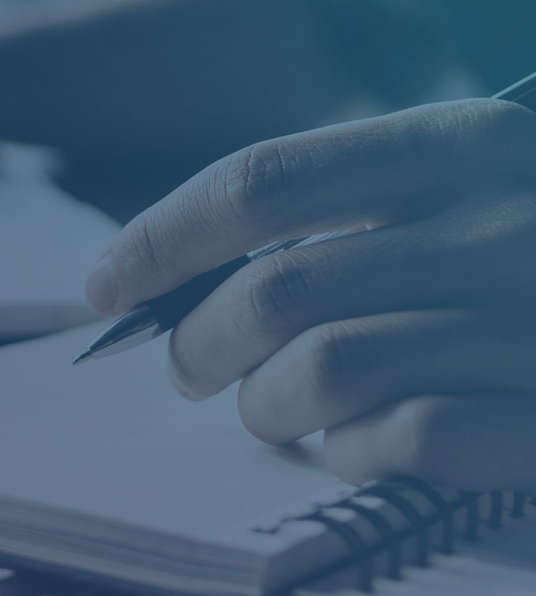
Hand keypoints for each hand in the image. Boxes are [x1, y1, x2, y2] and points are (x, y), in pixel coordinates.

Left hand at [86, 98, 535, 490]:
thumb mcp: (485, 183)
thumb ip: (362, 215)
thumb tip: (188, 281)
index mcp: (468, 141)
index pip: (262, 180)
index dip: (158, 237)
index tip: (100, 287)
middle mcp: (507, 221)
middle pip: (273, 291)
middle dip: (195, 343)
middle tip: (184, 369)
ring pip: (322, 373)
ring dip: (265, 408)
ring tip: (269, 413)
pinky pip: (407, 443)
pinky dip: (356, 454)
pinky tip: (364, 447)